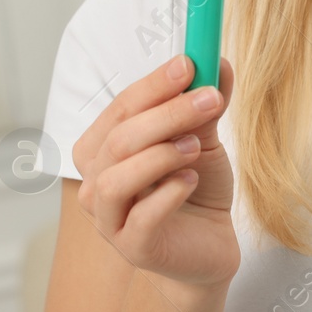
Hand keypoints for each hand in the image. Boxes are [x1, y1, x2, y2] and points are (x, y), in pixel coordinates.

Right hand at [71, 54, 238, 291]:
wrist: (211, 243)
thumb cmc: (195, 188)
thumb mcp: (201, 140)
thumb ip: (201, 106)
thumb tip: (215, 62)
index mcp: (102, 149)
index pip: (120, 108)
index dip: (153, 84)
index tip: (189, 63)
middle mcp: (96, 183)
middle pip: (119, 139)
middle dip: (166, 114)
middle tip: (209, 98)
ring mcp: (110, 219)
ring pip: (117, 179)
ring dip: (160, 154)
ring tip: (196, 147)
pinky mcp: (133, 248)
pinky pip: (141, 218)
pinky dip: (167, 194)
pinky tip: (191, 182)